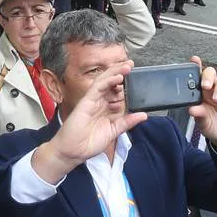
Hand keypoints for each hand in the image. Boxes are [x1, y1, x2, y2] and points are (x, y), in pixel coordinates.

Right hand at [32, 61, 147, 183]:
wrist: (73, 151)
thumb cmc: (89, 142)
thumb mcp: (114, 131)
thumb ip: (127, 122)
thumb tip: (143, 115)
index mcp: (105, 109)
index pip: (116, 92)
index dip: (126, 85)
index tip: (136, 79)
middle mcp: (99, 102)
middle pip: (111, 83)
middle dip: (121, 73)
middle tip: (131, 65)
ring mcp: (93, 101)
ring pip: (104, 81)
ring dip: (115, 72)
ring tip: (127, 66)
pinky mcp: (86, 101)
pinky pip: (98, 88)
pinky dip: (108, 81)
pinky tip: (117, 77)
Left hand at [187, 56, 216, 148]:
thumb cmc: (212, 126)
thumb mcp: (203, 123)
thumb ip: (199, 115)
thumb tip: (192, 109)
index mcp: (201, 93)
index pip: (197, 76)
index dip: (196, 66)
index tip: (194, 60)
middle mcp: (212, 90)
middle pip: (211, 74)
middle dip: (208, 76)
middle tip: (206, 86)